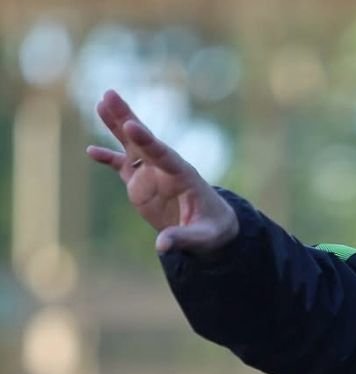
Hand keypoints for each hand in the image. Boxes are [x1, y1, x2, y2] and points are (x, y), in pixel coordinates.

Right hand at [86, 90, 237, 254]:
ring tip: (103, 101)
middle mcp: (166, 168)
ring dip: (117, 125)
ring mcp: (152, 173)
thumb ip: (183, 239)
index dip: (147, 141)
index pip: (164, 155)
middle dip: (128, 118)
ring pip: (131, 146)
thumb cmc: (213, 229)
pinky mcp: (142, 182)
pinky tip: (91, 151)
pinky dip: (108, 158)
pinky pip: (122, 166)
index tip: (132, 125)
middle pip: (144, 140)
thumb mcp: (203, 237)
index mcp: (184, 176)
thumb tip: (162, 246)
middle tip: (110, 94)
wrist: (212, 227)